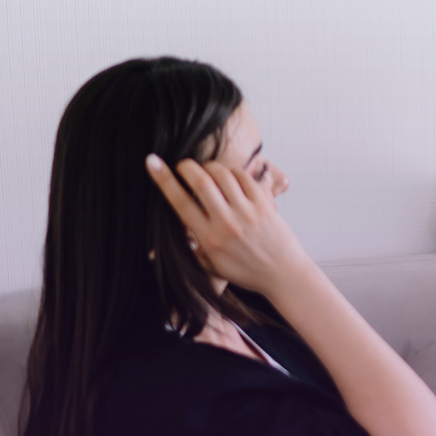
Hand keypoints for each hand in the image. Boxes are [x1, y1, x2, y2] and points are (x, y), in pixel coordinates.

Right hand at [145, 154, 310, 294]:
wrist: (283, 275)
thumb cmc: (247, 272)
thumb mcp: (212, 266)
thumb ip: (191, 251)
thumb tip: (157, 250)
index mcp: (209, 238)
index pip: (180, 202)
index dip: (163, 178)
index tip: (152, 161)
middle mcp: (226, 223)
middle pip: (200, 181)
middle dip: (186, 166)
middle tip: (182, 165)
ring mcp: (246, 212)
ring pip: (222, 175)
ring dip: (210, 166)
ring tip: (207, 171)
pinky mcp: (264, 205)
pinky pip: (244, 178)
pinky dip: (233, 172)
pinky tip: (230, 177)